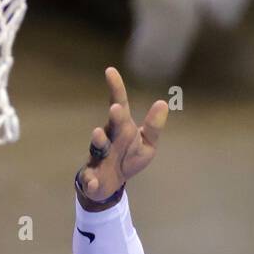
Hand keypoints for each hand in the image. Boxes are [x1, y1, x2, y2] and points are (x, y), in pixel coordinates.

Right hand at [75, 67, 168, 208]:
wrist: (110, 183)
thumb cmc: (129, 158)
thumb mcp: (147, 144)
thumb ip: (153, 127)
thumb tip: (163, 102)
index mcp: (121, 128)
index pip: (119, 104)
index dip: (116, 88)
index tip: (110, 70)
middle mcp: (108, 138)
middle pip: (112, 125)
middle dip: (114, 118)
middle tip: (116, 109)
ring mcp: (98, 156)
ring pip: (97, 147)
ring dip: (98, 140)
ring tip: (98, 133)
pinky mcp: (93, 176)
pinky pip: (90, 179)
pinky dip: (91, 181)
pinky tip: (93, 183)